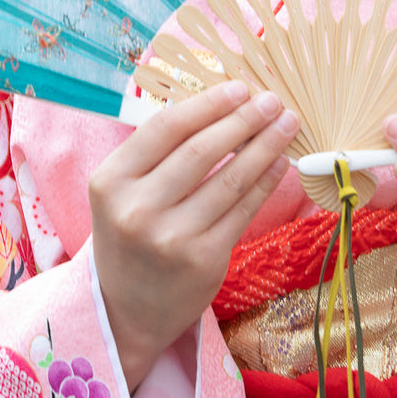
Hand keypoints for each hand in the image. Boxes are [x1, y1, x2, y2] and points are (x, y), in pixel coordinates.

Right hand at [89, 82, 298, 391]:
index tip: (240, 88)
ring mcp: (171, 238)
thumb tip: (223, 104)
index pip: (166, 128)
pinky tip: (280, 161)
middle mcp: (137, 209)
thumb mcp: (124, 189)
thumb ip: (160, 150)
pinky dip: (266, 181)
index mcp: (110, 180)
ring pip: (230, 178)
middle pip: (202, 150)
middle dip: (244, 119)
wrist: (125, 309)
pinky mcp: (203, 261)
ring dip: (265, 145)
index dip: (209, 104)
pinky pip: (243, 210)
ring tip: (286, 123)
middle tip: (272, 100)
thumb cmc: (131, 233)